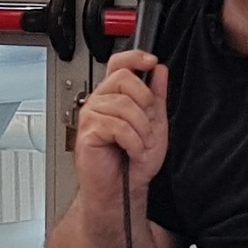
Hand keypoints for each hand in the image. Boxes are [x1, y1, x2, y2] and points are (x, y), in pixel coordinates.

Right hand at [74, 51, 168, 201]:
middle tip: (147, 125)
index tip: (151, 62)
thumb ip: (156, 97)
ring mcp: (91, 116)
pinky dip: (132, 142)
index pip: (118, 64)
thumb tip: (159, 71)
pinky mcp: (88, 132)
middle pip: (122, 79)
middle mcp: (100, 102)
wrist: (123, 190)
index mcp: (114, 97)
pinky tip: (131, 150)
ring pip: (123, 105)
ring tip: (140, 145)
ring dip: (141, 129)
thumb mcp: (155, 124)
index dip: (134, 57)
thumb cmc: (133, 163)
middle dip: (144, 102)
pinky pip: (117, 126)